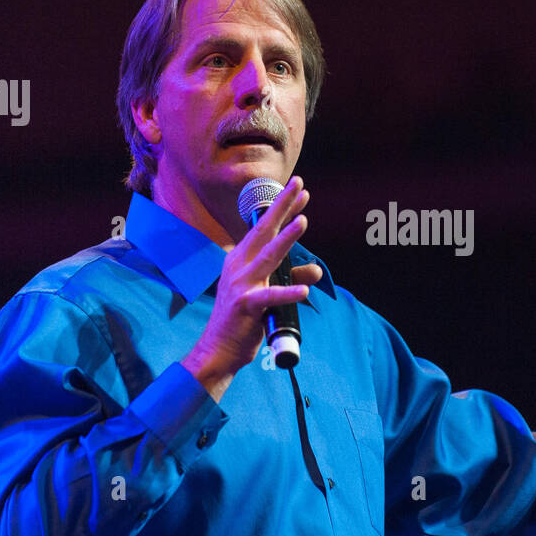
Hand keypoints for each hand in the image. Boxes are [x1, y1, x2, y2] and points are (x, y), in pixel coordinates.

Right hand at [181, 177, 322, 399]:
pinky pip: (271, 297)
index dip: (282, 208)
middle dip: (282, 207)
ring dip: (286, 238)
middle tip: (299, 185)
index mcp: (241, 259)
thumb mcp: (268, 293)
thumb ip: (291, 279)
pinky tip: (305, 289)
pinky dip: (288, 292)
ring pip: (269, 257)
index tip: (299, 188)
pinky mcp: (246, 306)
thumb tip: (317, 271)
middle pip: (263, 231)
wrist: (218, 350)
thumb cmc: (242, 320)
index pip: (264, 227)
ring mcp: (241, 284)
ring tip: (303, 221)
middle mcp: (238, 265)